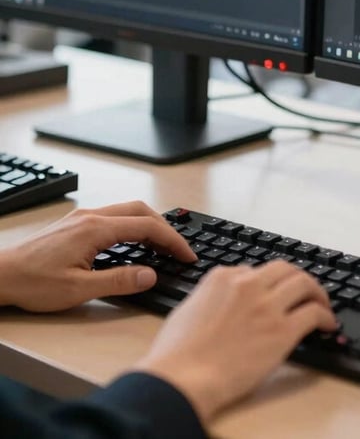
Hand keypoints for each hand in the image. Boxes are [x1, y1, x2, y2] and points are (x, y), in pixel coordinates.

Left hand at [0, 201, 195, 311]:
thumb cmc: (32, 283)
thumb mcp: (79, 290)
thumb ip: (119, 281)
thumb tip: (150, 274)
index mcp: (96, 229)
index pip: (147, 227)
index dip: (172, 241)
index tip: (187, 255)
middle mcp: (91, 216)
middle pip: (141, 211)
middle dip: (165, 228)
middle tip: (178, 250)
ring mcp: (82, 217)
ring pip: (127, 210)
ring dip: (149, 225)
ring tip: (161, 247)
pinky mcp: (75, 223)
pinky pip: (113, 216)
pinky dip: (132, 226)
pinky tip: (131, 244)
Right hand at [136, 261, 336, 425]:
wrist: (181, 377)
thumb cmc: (176, 354)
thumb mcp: (187, 309)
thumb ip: (209, 298)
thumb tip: (221, 304)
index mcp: (222, 278)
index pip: (254, 271)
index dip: (266, 284)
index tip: (273, 294)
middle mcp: (248, 285)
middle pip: (284, 269)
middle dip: (297, 278)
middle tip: (305, 290)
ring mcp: (267, 306)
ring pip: (304, 283)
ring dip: (317, 292)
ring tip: (322, 303)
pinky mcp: (282, 331)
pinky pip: (313, 313)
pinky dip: (325, 316)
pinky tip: (327, 324)